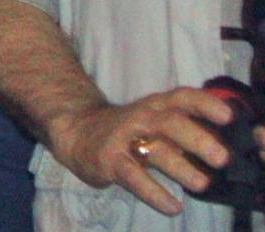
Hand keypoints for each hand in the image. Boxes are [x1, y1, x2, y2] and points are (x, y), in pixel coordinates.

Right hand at [46, 89, 233, 215]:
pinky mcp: (110, 161)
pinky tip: (172, 206)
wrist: (76, 130)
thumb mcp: (154, 119)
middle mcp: (142, 118)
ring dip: (181, 168)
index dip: (205, 105)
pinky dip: (154, 193)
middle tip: (221, 158)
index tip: (227, 117)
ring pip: (154, 151)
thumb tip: (224, 146)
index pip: (183, 98)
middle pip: (171, 123)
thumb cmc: (128, 129)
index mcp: (157, 106)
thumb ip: (184, 128)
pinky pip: (134, 177)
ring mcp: (124, 138)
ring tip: (202, 184)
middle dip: (197, 139)